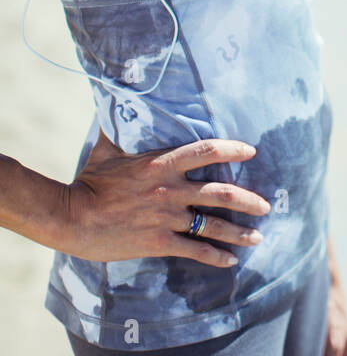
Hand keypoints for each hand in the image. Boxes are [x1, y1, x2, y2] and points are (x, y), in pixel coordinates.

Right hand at [58, 130, 271, 265]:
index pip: (206, 151)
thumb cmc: (88, 180)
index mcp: (161, 164)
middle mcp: (170, 191)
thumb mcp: (107, 147)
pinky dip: (215, 256)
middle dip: (248, 200)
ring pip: (213, 226)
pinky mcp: (158, 242)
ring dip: (239, 232)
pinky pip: (194, 250)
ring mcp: (166, 218)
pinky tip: (230, 261)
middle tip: (267, 205)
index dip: (232, 150)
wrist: (71, 217)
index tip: (251, 151)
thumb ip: (121, 125)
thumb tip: (119, 94)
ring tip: (258, 237)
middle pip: (221, 193)